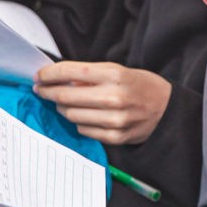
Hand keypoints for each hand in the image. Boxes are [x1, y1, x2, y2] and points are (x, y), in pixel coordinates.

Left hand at [34, 61, 172, 145]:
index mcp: (114, 74)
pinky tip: (85, 116)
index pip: (69, 72)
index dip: (49, 74)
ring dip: (63, 108)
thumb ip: (90, 75)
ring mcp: (114, 119)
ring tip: (66, 103)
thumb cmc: (140, 85)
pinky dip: (79, 122)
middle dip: (48, 92)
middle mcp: (113, 97)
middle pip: (65, 96)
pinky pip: (84, 130)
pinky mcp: (116, 136)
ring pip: (71, 115)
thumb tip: (58, 80)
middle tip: (42, 90)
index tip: (39, 76)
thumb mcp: (118, 70)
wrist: (167, 108)